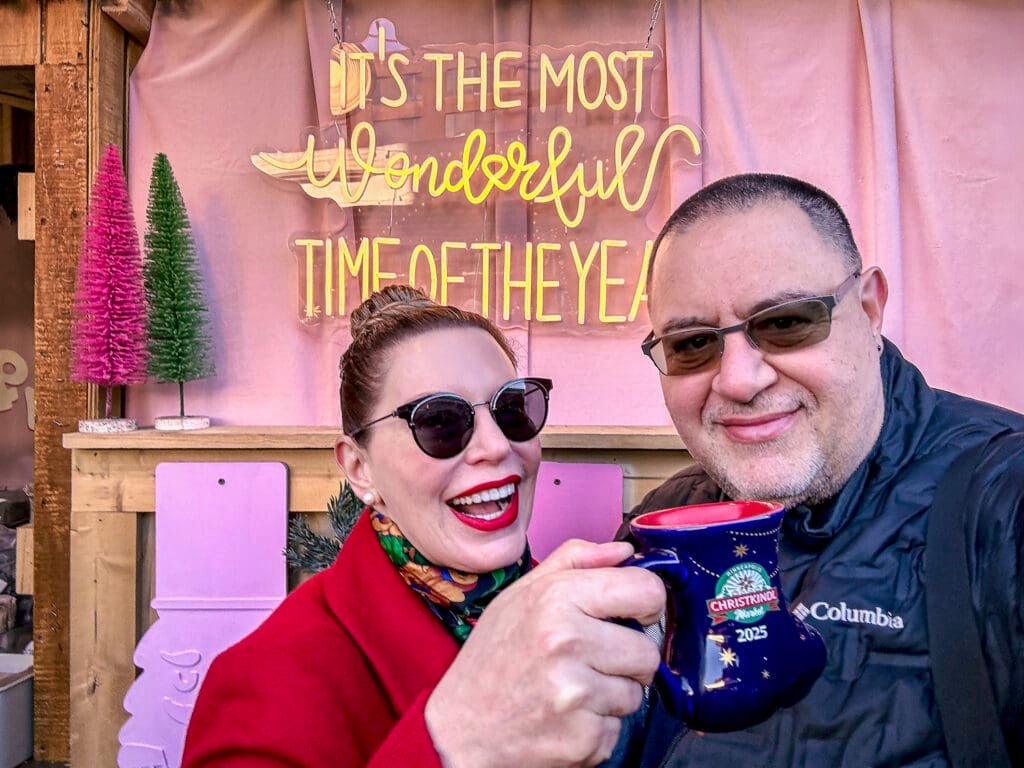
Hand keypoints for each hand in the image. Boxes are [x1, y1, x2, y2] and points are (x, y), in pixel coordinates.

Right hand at [425, 540, 664, 767]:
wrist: (459, 730)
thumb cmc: (491, 659)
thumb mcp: (521, 594)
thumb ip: (574, 561)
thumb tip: (624, 550)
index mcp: (557, 598)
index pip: (646, 590)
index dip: (645, 604)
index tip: (631, 615)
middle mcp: (568, 641)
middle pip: (648, 650)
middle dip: (627, 658)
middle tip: (590, 661)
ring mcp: (577, 693)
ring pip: (637, 692)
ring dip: (611, 694)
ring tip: (570, 689)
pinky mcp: (584, 739)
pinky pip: (618, 728)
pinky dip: (596, 726)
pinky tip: (564, 717)